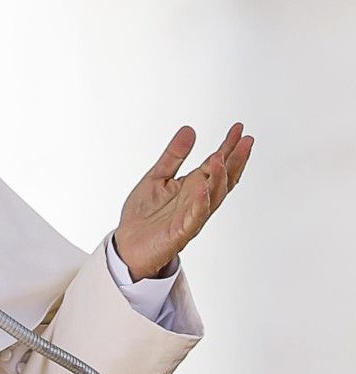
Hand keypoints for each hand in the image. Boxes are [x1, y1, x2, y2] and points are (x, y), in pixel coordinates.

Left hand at [114, 123, 253, 279]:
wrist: (127, 245)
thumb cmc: (143, 214)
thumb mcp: (156, 177)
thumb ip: (173, 156)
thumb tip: (190, 129)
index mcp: (192, 187)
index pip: (216, 165)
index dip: (228, 147)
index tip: (239, 128)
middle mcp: (197, 201)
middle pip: (223, 179)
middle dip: (235, 160)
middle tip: (245, 140)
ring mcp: (191, 217)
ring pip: (213, 197)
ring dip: (218, 178)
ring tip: (220, 157)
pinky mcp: (180, 232)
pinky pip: (194, 217)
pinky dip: (200, 202)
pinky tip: (202, 187)